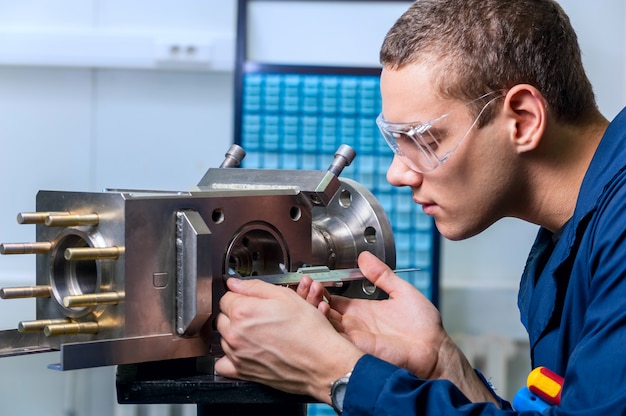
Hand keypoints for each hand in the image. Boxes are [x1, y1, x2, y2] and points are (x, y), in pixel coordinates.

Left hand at [215, 278, 363, 402]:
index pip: (227, 297)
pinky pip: (222, 364)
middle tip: (258, 315)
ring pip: (224, 338)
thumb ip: (255, 287)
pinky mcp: (242, 372)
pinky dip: (229, 357)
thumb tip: (235, 283)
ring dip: (235, 333)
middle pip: (223, 317)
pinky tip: (243, 351)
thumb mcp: (286, 296)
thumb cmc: (308, 330)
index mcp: (242, 311)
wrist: (322, 361)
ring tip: (258, 332)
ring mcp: (237, 354)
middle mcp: (235, 333)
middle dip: (237, 313)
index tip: (253, 300)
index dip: (242, 295)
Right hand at [299, 251, 497, 403]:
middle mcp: (354, 324)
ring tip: (312, 292)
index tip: (313, 279)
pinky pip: (333, 337)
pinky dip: (324, 324)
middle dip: (312, 297)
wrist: (433, 349)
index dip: (321, 289)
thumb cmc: (423, 327)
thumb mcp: (401, 291)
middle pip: (323, 310)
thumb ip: (382, 274)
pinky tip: (321, 309)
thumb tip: (366, 256)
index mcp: (362, 311)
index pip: (332, 299)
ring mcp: (353, 337)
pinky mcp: (356, 347)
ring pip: (323, 323)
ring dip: (315, 308)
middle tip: (309, 283)